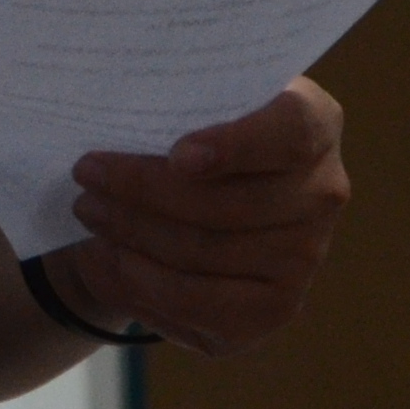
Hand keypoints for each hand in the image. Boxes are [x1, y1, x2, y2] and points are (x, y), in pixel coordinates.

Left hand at [61, 77, 349, 358]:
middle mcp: (323, 192)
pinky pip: (197, 301)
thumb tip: (112, 114)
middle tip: (86, 174)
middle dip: (142, 189)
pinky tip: (110, 256)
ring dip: (132, 232)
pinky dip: (143, 280)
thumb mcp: (188, 101)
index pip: (292, 132)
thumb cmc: (189, 134)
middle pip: (228, 203)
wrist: (195, 203)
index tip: (179, 156)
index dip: (237, 146)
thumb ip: (175, 100)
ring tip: (88, 209)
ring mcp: (305, 256)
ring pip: (203, 251)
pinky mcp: (274, 308)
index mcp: (314, 122)